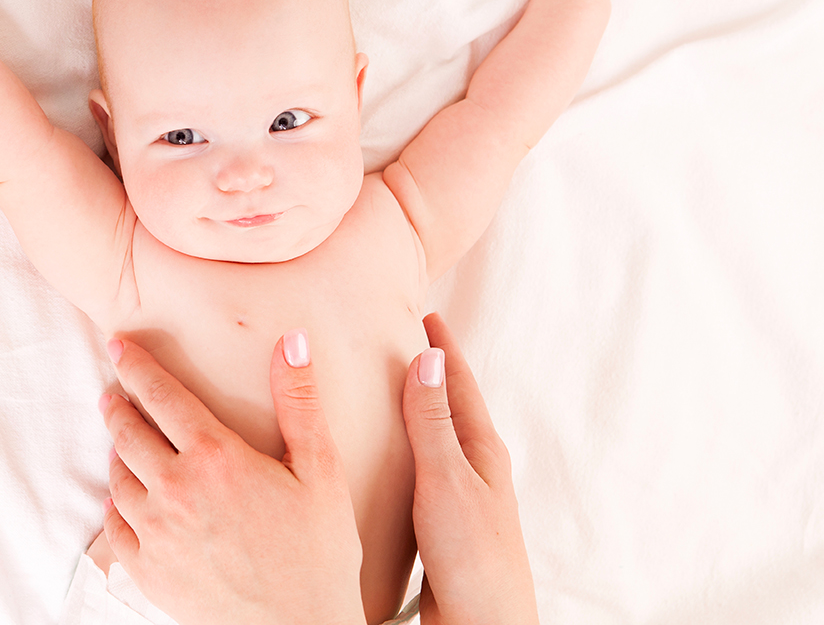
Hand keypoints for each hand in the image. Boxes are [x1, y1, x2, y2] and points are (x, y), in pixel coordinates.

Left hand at [99, 331, 365, 624]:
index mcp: (215, 458)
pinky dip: (114, 504)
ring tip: (121, 442)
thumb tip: (293, 341)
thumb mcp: (321, 470)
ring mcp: (156, 535)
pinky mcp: (149, 573)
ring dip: (116, 453)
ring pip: (117, 479)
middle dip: (117, 406)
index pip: (161, 396)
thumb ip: (299, 401)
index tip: (117, 345)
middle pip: (128, 434)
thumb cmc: (319, 552)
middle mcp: (175, 491)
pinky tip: (121, 499)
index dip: (136, 367)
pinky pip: (114, 528)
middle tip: (112, 393)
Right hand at [407, 314, 537, 624]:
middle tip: (405, 337)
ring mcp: (461, 495)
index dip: (442, 346)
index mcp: (482, 450)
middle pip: (451, 404)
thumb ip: (433, 422)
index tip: (425, 312)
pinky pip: (423, 467)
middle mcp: (476, 467)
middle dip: (430, 369)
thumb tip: (429, 358)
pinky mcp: (442, 521)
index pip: (458, 382)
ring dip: (417, 407)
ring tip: (390, 386)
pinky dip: (406, 446)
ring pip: (436, 436)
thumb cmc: (473, 557)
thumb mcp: (447, 480)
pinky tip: (387, 455)